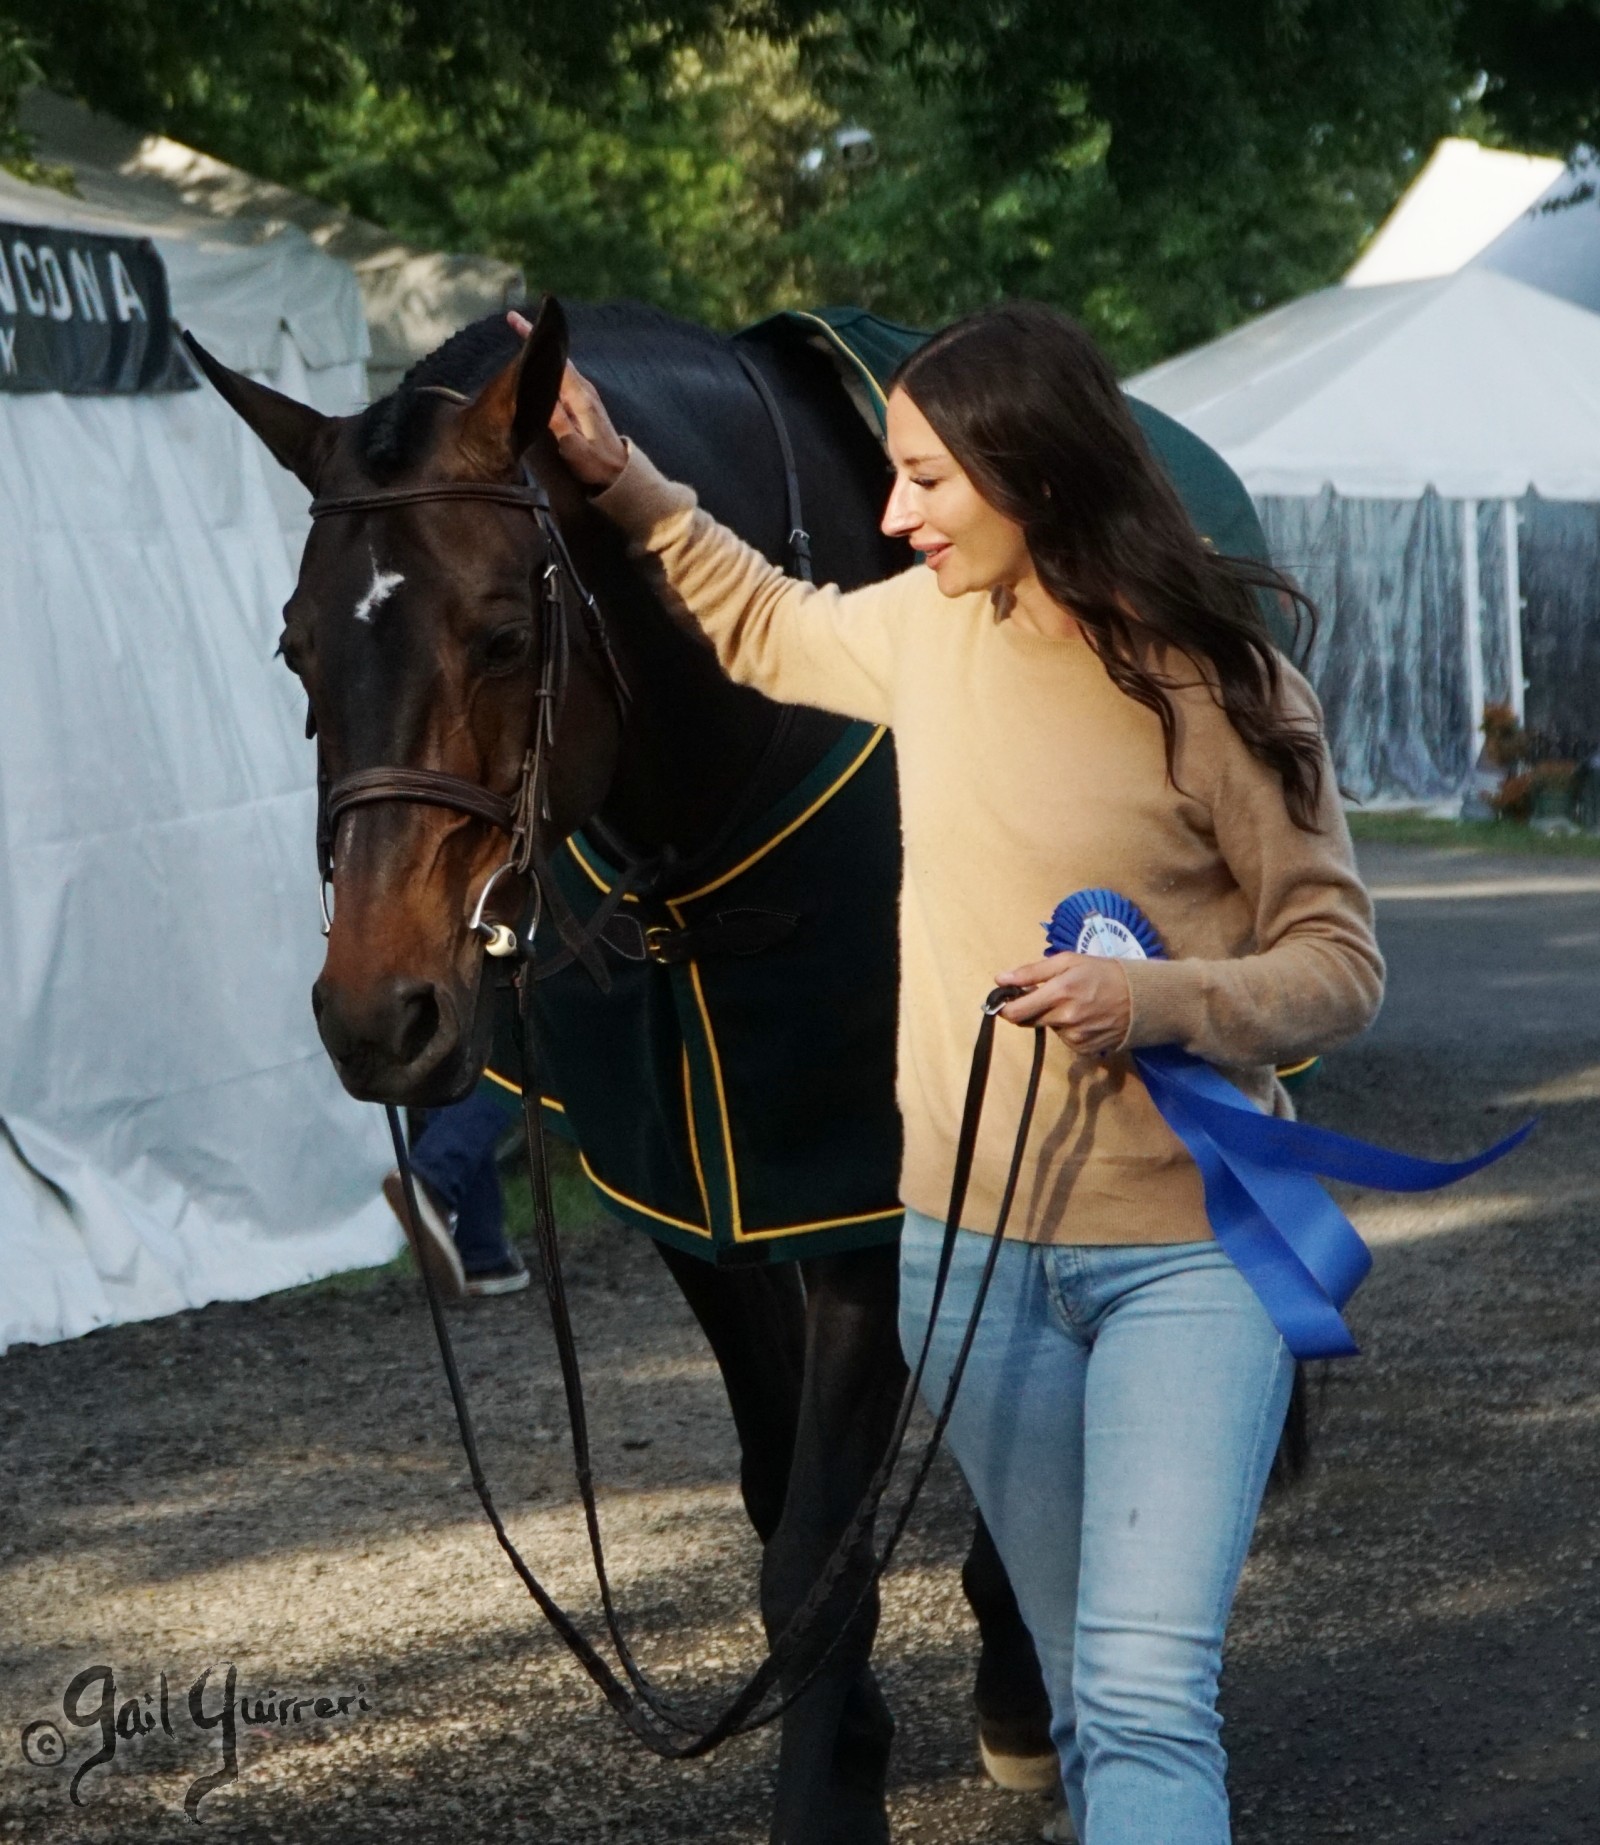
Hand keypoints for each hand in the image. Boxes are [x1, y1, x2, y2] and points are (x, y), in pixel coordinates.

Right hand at [506, 311, 627, 490]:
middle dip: (535, 339)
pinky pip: (564, 377)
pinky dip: (549, 366)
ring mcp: (586, 395)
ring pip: (560, 366)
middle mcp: (584, 390)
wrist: (620, 473)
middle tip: (513, 321)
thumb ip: (557, 421)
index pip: (556, 361)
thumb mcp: (573, 447)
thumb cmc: (596, 463)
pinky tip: (538, 367)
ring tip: (521, 338)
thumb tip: (540, 395)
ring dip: (542, 352)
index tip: (517, 322)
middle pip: (558, 358)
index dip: (536, 340)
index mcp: (580, 397)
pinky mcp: (585, 403)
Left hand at [993, 953, 1130, 1054]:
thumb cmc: (1102, 973)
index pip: (1016, 1012)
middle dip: (1031, 1009)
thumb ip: (1031, 972)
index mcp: (1059, 992)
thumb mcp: (1068, 961)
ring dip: (1053, 1018)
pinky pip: (1065, 1039)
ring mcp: (1075, 1037)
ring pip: (1049, 1029)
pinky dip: (1068, 1029)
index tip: (1005, 1001)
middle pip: (1028, 1021)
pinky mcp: (1085, 1049)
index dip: (1005, 1007)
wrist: (1142, 998)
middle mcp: (1065, 1018)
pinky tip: (1084, 1017)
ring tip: (1075, 1003)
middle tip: (1048, 995)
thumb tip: (999, 979)